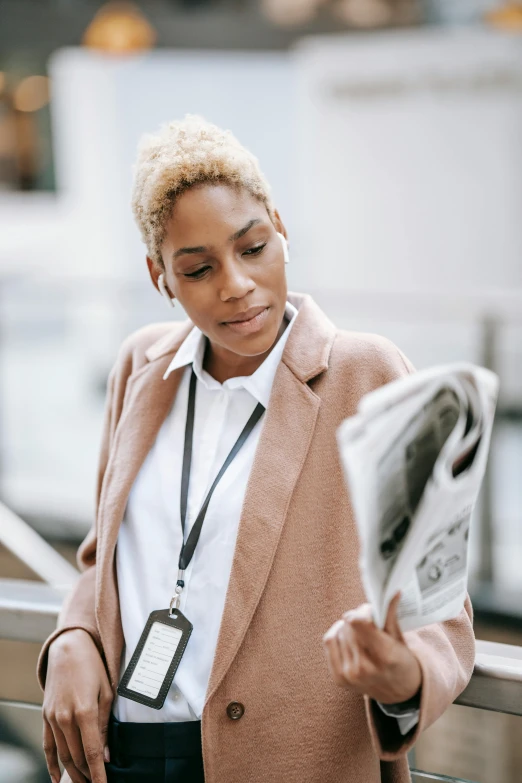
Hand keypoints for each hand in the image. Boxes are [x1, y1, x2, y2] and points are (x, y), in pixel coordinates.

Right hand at [42, 629, 112, 782]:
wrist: (69, 649)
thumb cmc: (93, 668)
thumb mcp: (107, 693)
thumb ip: (105, 726)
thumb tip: (107, 755)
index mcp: (85, 711)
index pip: (92, 752)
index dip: (98, 773)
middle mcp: (66, 717)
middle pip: (76, 757)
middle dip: (86, 775)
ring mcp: (53, 717)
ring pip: (62, 754)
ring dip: (72, 772)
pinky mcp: (45, 716)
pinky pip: (47, 745)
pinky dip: (51, 764)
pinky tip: (58, 778)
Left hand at [323, 593, 421, 704]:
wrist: (398, 693)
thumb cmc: (401, 660)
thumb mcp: (400, 638)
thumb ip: (391, 615)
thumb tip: (392, 591)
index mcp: (385, 658)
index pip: (358, 623)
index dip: (363, 611)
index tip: (371, 610)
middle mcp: (365, 669)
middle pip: (349, 625)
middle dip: (358, 616)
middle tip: (369, 618)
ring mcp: (349, 676)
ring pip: (339, 631)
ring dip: (349, 626)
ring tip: (361, 630)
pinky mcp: (338, 678)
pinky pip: (329, 640)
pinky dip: (337, 633)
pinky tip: (349, 635)